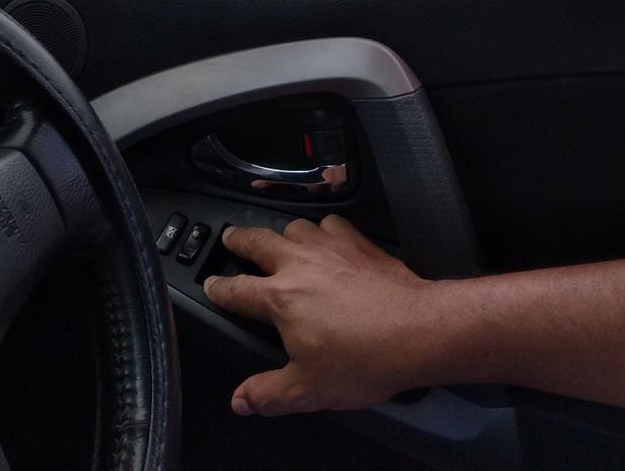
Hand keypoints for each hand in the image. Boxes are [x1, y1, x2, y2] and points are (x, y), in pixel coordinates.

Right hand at [202, 216, 436, 415]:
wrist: (414, 329)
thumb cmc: (362, 359)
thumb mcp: (308, 389)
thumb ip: (269, 393)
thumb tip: (241, 401)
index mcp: (281, 298)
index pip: (236, 290)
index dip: (217, 288)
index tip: (210, 285)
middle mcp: (300, 264)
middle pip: (257, 241)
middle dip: (238, 239)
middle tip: (229, 237)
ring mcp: (330, 247)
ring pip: (294, 227)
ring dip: (281, 233)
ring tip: (278, 239)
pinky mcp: (358, 241)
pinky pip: (331, 223)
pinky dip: (322, 229)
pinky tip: (326, 238)